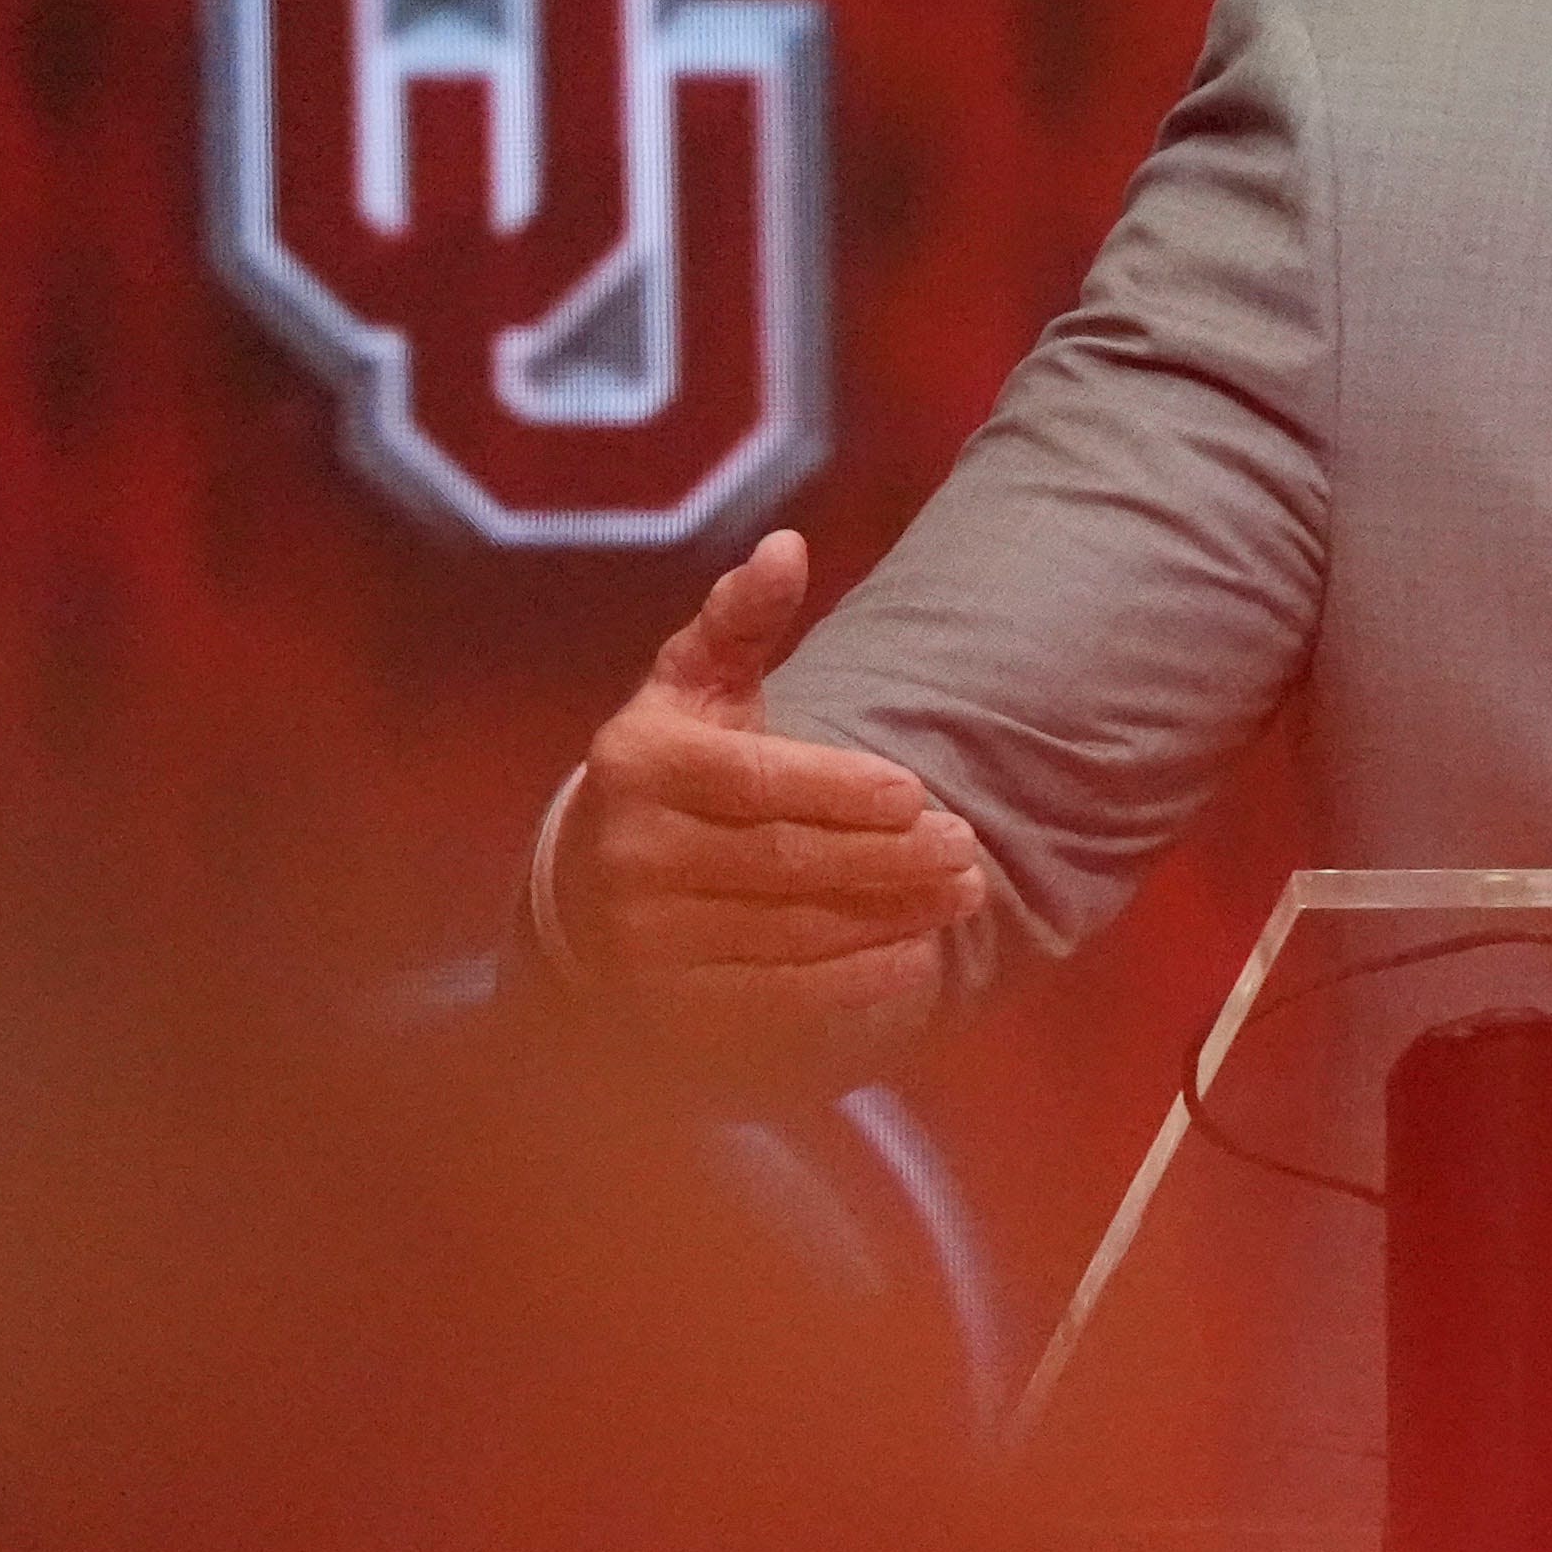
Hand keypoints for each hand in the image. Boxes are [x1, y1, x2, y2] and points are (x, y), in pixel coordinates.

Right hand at [555, 532, 985, 1090]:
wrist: (583, 894)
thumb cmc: (671, 774)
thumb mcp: (693, 690)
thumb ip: (741, 621)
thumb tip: (789, 546)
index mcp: (638, 765)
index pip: (757, 782)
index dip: (842, 791)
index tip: (917, 793)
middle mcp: (624, 855)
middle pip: (784, 863)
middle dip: (888, 859)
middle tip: (968, 849)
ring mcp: (637, 940)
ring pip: (789, 932)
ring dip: (888, 917)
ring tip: (962, 894)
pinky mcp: (662, 1005)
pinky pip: (774, 999)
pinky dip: (852, 983)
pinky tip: (914, 956)